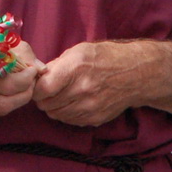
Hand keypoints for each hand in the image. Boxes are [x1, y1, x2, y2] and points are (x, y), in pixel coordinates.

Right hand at [0, 40, 40, 117]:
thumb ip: (18, 51)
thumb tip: (40, 68)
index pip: (6, 82)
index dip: (25, 79)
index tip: (34, 70)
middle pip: (4, 100)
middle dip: (25, 92)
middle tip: (33, 80)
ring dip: (17, 100)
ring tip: (25, 87)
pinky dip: (5, 101)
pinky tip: (11, 91)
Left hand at [34, 41, 157, 125]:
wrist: (135, 74)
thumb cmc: (106, 58)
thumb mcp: (79, 51)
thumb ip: (56, 65)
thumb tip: (38, 76)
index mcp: (76, 68)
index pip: (42, 88)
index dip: (36, 87)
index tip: (39, 84)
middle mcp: (82, 90)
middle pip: (46, 104)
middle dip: (43, 98)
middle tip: (49, 90)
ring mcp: (89, 107)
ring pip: (56, 115)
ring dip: (54, 107)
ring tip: (62, 95)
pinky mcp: (95, 118)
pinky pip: (69, 120)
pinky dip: (67, 113)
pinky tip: (74, 102)